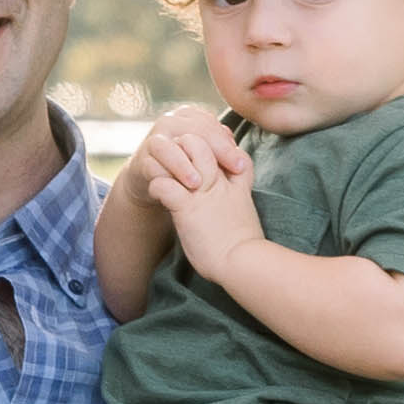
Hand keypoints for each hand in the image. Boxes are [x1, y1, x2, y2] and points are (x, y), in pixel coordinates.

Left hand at [134, 108, 264, 279]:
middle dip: (184, 145)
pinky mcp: (187, 207)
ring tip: (163, 174)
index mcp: (235, 183)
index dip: (212, 148)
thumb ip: (239, 199)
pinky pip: (164, 183)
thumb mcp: (247, 214)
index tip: (201, 161)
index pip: (227, 148)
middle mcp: (219, 181)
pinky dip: (156, 186)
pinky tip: (157, 195)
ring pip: (183, 150)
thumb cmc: (245, 248)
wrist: (244, 262)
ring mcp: (202, 191)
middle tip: (174, 163)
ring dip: (169, 160)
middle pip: (201, 141)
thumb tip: (233, 201)